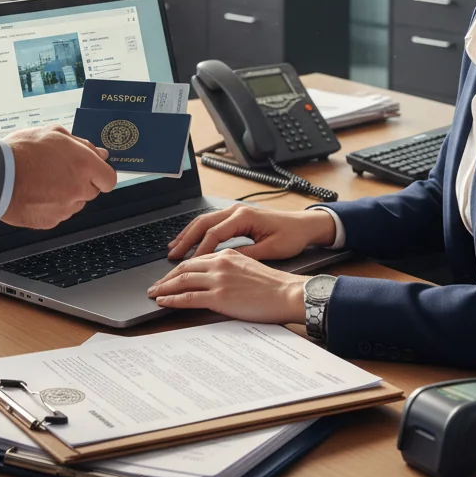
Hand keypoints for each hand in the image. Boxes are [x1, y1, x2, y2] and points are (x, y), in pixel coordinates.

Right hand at [1, 125, 116, 228]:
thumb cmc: (22, 151)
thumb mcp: (54, 134)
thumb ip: (82, 144)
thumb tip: (100, 153)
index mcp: (84, 164)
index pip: (109, 179)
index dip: (101, 175)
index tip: (94, 173)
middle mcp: (79, 188)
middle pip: (92, 191)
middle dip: (81, 183)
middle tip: (59, 172)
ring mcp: (65, 207)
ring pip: (75, 203)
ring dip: (66, 195)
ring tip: (44, 182)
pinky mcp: (51, 221)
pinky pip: (58, 214)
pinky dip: (51, 206)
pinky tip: (37, 193)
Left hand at [148, 249, 306, 322]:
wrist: (287, 293)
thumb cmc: (273, 285)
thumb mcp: (249, 268)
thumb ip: (230, 269)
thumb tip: (216, 279)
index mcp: (227, 255)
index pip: (196, 259)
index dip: (180, 268)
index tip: (170, 275)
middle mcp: (220, 263)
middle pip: (185, 267)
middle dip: (166, 277)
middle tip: (155, 285)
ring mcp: (218, 280)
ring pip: (182, 281)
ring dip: (164, 287)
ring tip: (154, 293)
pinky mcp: (219, 297)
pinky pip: (189, 298)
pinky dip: (172, 299)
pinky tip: (163, 302)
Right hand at [167, 204, 335, 260]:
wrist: (305, 225)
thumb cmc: (291, 237)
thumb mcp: (271, 250)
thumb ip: (247, 255)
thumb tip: (224, 264)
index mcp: (244, 217)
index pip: (214, 233)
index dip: (200, 250)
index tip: (188, 266)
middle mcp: (236, 210)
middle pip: (203, 223)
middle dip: (185, 240)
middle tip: (171, 256)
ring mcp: (235, 212)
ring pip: (204, 221)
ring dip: (188, 234)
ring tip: (173, 249)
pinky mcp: (236, 217)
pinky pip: (211, 223)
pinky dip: (198, 232)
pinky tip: (191, 242)